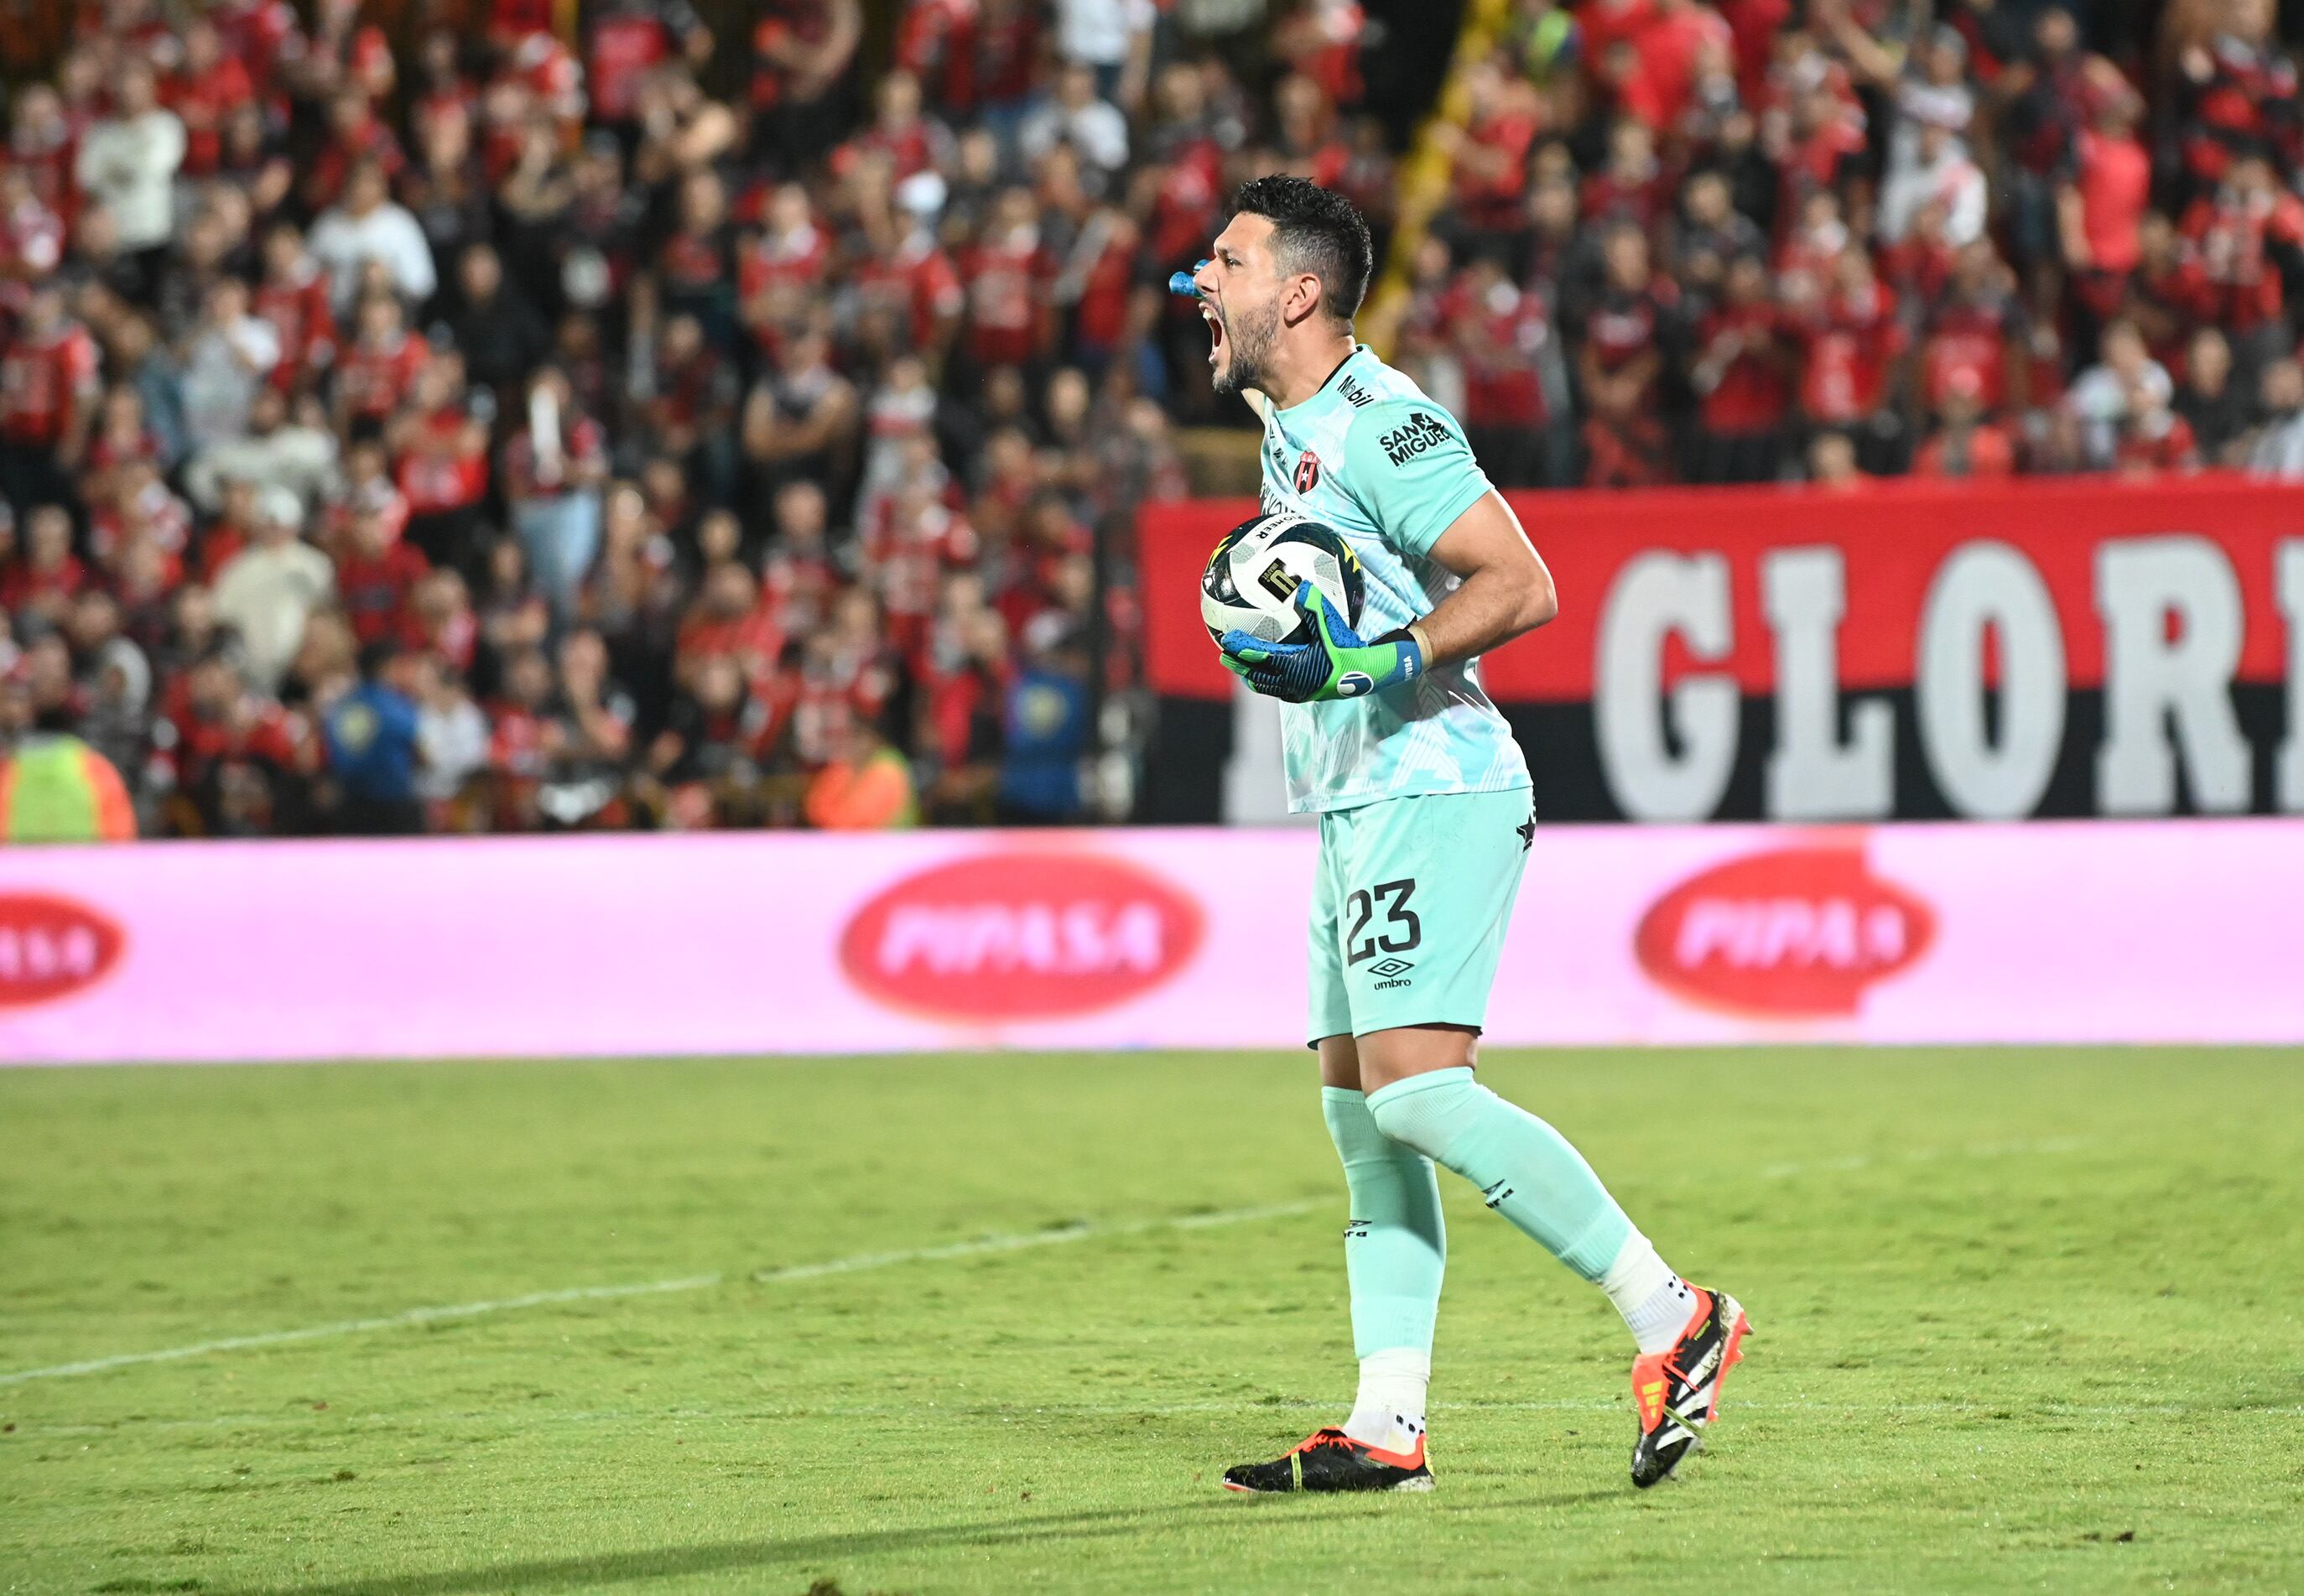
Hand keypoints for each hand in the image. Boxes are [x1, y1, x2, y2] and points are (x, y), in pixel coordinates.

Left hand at [1217, 586, 1422, 703]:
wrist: (1369, 673)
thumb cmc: (1349, 649)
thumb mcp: (1331, 626)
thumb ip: (1314, 608)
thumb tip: (1303, 586)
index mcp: (1294, 666)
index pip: (1259, 656)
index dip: (1241, 648)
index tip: (1226, 640)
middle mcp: (1292, 682)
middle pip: (1257, 675)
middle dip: (1239, 665)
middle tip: (1223, 656)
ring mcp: (1299, 691)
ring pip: (1267, 686)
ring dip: (1253, 676)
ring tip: (1242, 669)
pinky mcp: (1307, 695)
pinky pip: (1280, 690)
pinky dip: (1268, 683)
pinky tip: (1270, 677)